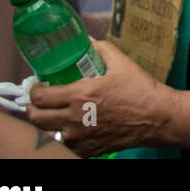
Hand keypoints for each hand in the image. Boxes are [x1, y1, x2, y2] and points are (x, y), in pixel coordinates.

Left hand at [26, 39, 175, 156]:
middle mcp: (75, 118)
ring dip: (45, 125)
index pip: (40, 97)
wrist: (157, 117)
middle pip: (35, 118)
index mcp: (81, 94)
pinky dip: (61, 139)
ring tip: (51, 117)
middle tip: (39, 103)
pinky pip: (64, 147)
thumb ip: (101, 49)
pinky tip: (68, 130)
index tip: (39, 87)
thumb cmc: (140, 89)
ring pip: (46, 135)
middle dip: (32, 109)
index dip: (34, 91)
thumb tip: (87, 40)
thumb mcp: (122, 63)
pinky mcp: (88, 150)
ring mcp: (80, 137)